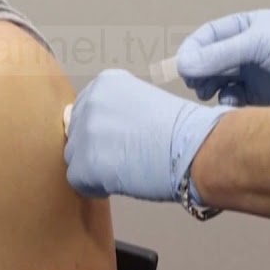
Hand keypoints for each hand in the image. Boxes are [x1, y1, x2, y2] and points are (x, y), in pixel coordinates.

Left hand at [64, 69, 231, 201]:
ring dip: (95, 166)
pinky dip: (97, 186)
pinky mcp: (84, 163)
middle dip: (96, 146)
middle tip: (125, 155)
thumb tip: (96, 132)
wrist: (194, 148)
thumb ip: (115, 111)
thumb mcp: (143, 102)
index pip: (85, 109)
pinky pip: (79, 180)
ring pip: (75, 157)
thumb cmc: (182, 130)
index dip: (104, 129)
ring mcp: (84, 132)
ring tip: (126, 168)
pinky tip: (122, 181)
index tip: (122, 137)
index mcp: (105, 83)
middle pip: (77, 132)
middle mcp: (89, 102)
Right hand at [176, 9, 269, 105]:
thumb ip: (221, 54)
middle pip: (210, 61)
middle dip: (199, 73)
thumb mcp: (260, 44)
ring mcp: (255, 76)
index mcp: (248, 29)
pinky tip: (232, 109)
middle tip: (196, 86)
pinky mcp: (263, 100)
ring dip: (211, 91)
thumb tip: (184, 63)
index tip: (184, 67)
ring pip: (220, 84)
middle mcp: (249, 51)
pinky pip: (234, 103)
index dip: (193, 50)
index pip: (209, 36)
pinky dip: (228, 107)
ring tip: (211, 97)